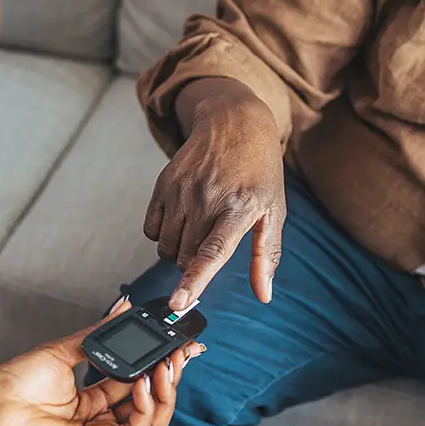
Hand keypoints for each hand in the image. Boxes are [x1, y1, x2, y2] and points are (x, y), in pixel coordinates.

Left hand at [0, 298, 203, 425]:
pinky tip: (144, 384)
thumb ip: (98, 333)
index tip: (179, 344)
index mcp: (95, 395)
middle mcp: (102, 416)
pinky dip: (147, 408)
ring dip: (165, 393)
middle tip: (181, 352)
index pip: (141, 381)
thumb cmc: (16, 383)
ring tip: (165, 368)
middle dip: (171, 375)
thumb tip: (123, 306)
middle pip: (152, 400)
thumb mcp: (64, 350)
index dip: (162, 364)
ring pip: (152, 420)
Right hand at [149, 78, 285, 310]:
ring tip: (198, 230)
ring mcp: (182, 190)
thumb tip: (264, 295)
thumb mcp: (274, 210)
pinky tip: (180, 219)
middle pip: (186, 257)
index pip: (212, 253)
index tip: (178, 302)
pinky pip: (151, 230)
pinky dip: (162, 235)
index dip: (194, 281)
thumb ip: (267, 255)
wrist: (234, 123)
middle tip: (211, 243)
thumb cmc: (259, 171)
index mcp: (239, 208)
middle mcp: (207, 198)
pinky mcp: (163, 184)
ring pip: (167, 248)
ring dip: (178, 252)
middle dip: (194, 265)